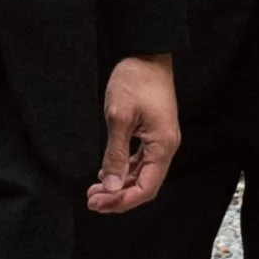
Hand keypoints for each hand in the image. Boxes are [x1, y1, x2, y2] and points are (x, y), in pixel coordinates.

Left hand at [89, 53, 178, 214]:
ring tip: (96, 191)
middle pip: (145, 185)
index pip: (147, 188)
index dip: (123, 200)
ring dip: (120, 185)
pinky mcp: (153, 133)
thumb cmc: (136, 80)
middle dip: (119, 196)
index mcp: (162, 146)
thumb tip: (111, 185)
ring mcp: (160, 140)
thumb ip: (116, 155)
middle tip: (92, 201)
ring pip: (142, 174)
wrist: (146, 55)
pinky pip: (141, 161)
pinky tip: (108, 173)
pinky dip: (125, 170)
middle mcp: (165, 147)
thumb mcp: (119, 118)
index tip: (99, 203)